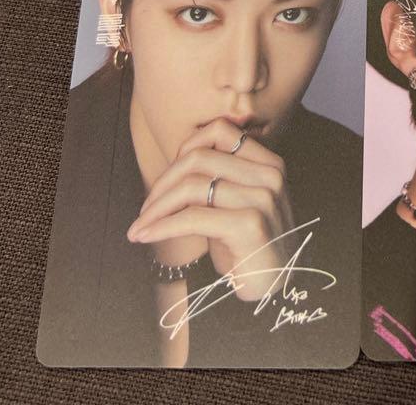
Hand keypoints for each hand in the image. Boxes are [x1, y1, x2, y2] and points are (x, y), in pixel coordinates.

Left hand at [127, 118, 293, 303]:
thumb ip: (220, 177)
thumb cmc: (248, 245)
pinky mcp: (250, 225)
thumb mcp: (239, 202)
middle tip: (145, 208)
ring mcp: (262, 198)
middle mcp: (269, 174)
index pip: (220, 130)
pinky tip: (147, 236)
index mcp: (268, 162)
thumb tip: (173, 166)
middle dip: (163, 182)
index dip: (186, 147)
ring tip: (140, 226)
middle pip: (199, 157)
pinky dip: (163, 226)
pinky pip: (193, 217)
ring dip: (156, 207)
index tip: (168, 177)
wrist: (275, 285)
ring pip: (192, 185)